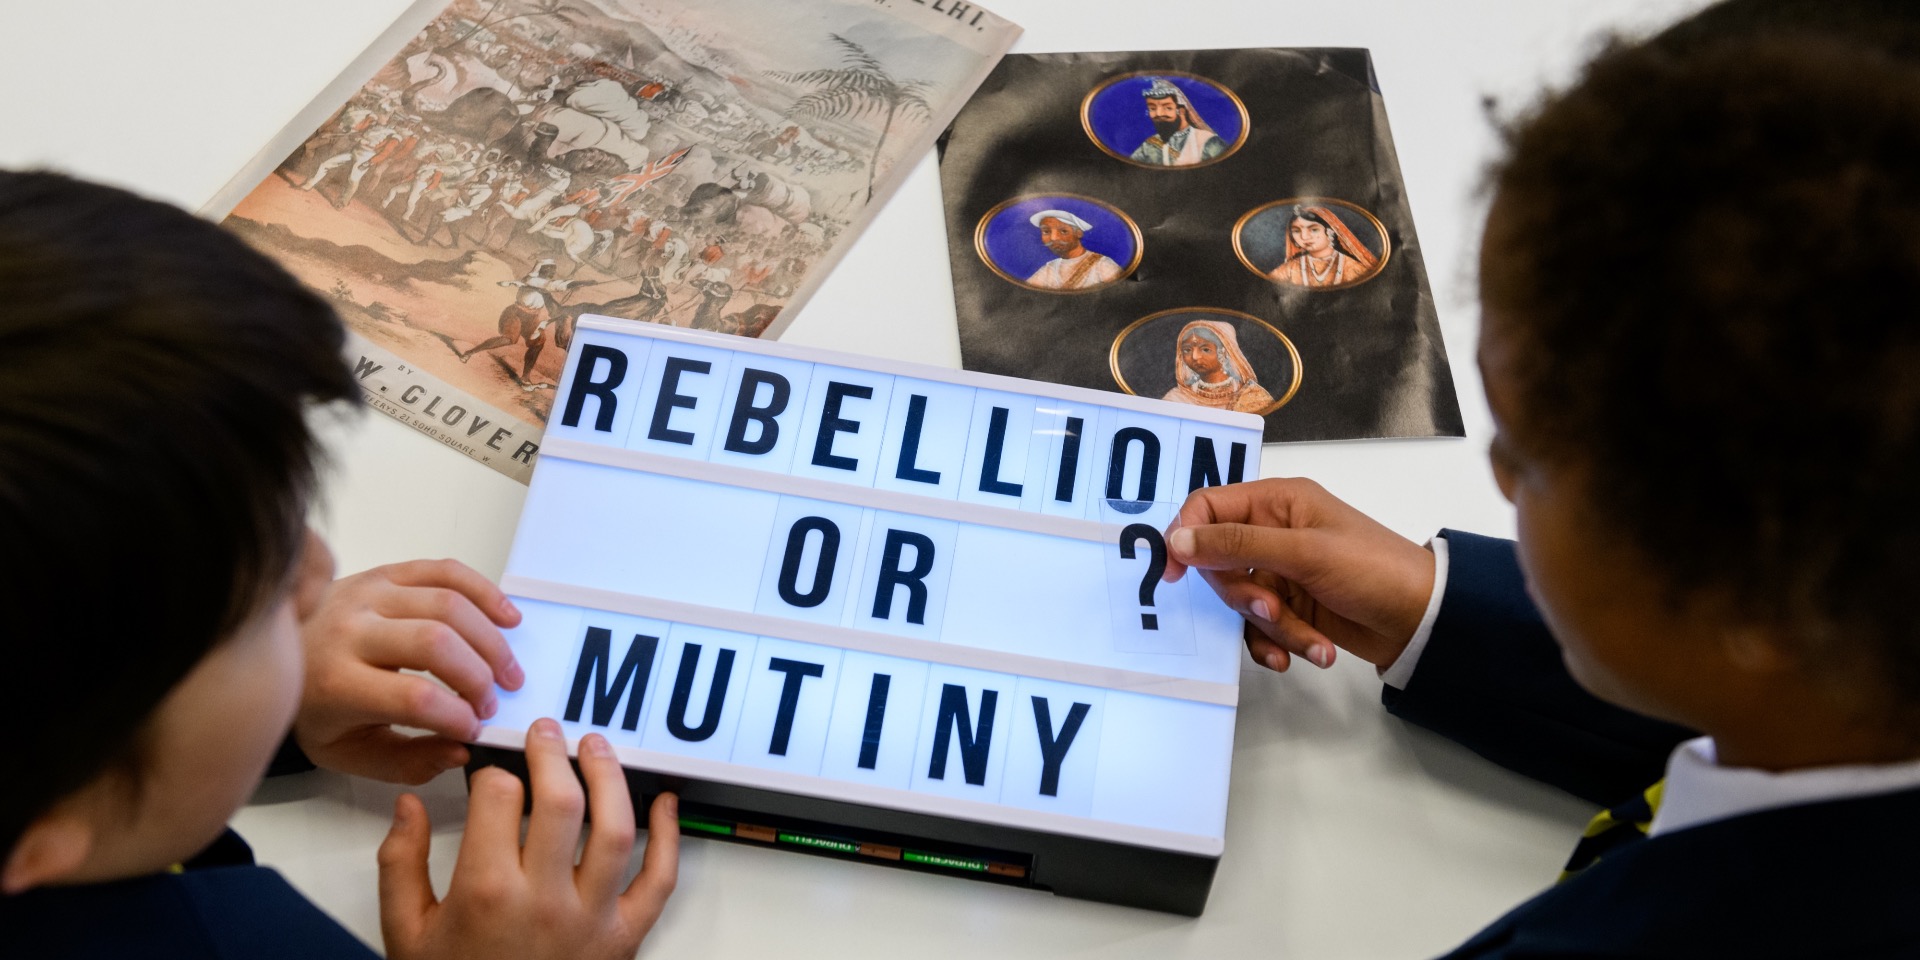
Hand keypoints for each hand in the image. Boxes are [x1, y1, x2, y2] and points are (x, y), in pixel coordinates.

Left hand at [293, 546, 524, 783]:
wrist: (272, 654)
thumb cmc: (313, 702)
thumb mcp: (347, 752)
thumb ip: (407, 761)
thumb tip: (460, 750)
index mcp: (336, 682)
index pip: (414, 697)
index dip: (458, 716)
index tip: (474, 730)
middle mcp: (350, 630)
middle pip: (437, 644)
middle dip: (480, 678)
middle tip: (494, 702)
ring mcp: (368, 594)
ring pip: (448, 605)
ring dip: (491, 641)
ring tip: (507, 670)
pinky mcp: (384, 574)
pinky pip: (444, 571)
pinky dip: (484, 591)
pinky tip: (504, 618)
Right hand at [378, 719, 679, 959]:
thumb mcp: (406, 933)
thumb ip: (400, 865)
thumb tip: (406, 806)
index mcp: (486, 894)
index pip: (498, 799)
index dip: (494, 773)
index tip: (493, 773)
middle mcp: (544, 901)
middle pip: (561, 802)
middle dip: (552, 753)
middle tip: (546, 734)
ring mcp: (591, 918)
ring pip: (615, 829)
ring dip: (610, 778)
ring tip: (597, 748)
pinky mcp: (625, 936)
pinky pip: (660, 880)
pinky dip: (669, 837)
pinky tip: (663, 804)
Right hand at [1164, 478, 1435, 672]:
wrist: (1423, 620)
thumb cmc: (1374, 570)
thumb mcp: (1304, 554)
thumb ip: (1238, 545)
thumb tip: (1177, 539)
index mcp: (1276, 502)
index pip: (1208, 508)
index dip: (1186, 537)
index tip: (1173, 574)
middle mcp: (1273, 532)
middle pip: (1221, 563)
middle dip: (1245, 596)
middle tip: (1272, 609)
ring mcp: (1281, 572)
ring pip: (1242, 601)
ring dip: (1270, 628)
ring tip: (1307, 641)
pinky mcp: (1290, 607)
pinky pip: (1259, 627)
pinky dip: (1277, 643)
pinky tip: (1305, 655)